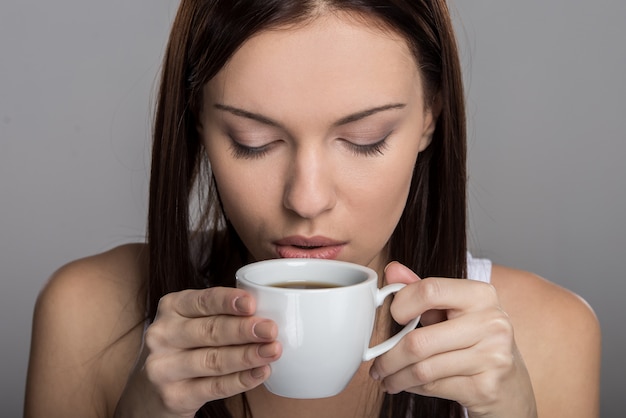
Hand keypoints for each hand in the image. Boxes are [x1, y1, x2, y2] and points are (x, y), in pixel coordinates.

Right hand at [115, 287, 281, 417]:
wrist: (149, 390)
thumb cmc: (183, 345)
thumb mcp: (191, 321)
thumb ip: (220, 313)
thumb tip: (266, 311)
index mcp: (171, 307)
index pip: (202, 301)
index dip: (227, 301)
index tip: (251, 302)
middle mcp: (162, 335)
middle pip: (210, 331)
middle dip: (244, 330)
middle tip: (270, 329)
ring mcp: (164, 367)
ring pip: (214, 360)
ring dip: (247, 355)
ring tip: (273, 351)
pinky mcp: (174, 396)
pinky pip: (214, 387)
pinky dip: (241, 380)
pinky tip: (260, 373)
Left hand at [370, 262, 536, 417]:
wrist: (510, 386)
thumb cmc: (475, 341)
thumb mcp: (453, 310)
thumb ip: (422, 290)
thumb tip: (391, 270)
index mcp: (481, 294)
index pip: (430, 290)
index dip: (401, 304)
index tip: (392, 317)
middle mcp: (492, 323)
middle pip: (420, 339)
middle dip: (389, 356)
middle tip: (376, 364)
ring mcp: (492, 356)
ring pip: (423, 368)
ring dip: (397, 376)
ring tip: (386, 378)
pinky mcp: (487, 387)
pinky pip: (434, 386)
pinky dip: (414, 387)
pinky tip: (408, 385)